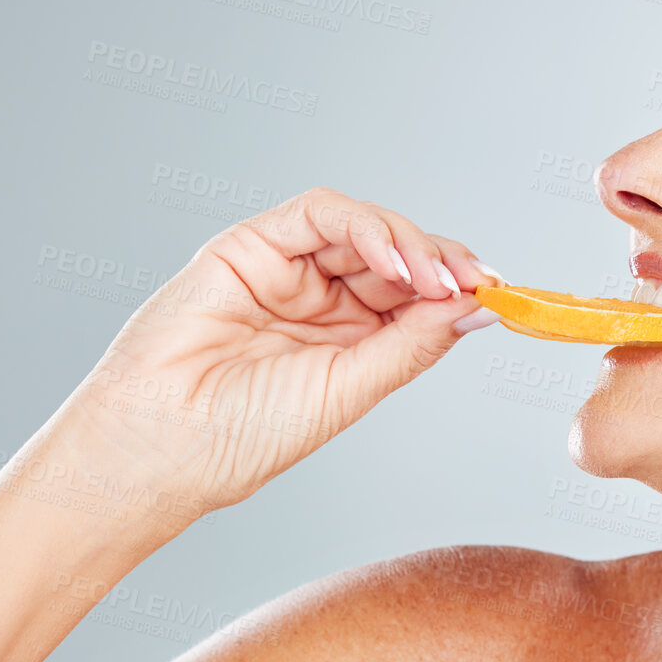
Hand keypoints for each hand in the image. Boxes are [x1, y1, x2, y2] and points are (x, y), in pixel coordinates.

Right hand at [51, 187, 502, 514]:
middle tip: (476, 280)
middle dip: (444, 262)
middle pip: (398, 257)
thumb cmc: (242, 437)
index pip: (416, 297)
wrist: (161, 448)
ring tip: (436, 276)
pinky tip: (392, 259)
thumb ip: (411, 342)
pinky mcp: (251, 244)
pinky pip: (318, 213)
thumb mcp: (350, 389)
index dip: (459, 288)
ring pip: (364, 229)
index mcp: (347, 340)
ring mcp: (287, 269)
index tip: (499, 293)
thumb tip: (478, 307)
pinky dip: (364, 227)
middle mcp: (320, 300)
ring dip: (410, 244)